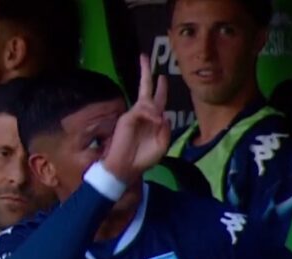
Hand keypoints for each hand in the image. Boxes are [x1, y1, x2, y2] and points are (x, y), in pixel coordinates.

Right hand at [103, 54, 169, 184]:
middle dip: (146, 74)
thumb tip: (163, 115)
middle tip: (144, 57)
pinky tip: (156, 119)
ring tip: (157, 116)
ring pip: (146, 100)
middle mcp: (143, 115)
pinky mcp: (127, 118)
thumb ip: (166, 130)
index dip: (161, 89)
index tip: (162, 78)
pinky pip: (142, 109)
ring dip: (155, 104)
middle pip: (145, 90)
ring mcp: (134, 115)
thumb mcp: (162, 145)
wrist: (126, 168)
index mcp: (152, 121)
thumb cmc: (144, 159)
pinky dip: (150, 113)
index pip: (157, 101)